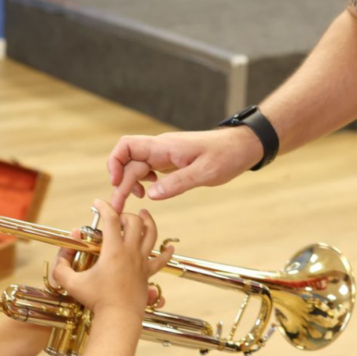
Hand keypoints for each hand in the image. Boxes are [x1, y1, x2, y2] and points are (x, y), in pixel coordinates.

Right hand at [51, 201, 173, 316]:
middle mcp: (131, 252)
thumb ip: (61, 266)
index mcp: (114, 250)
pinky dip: (167, 252)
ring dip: (148, 221)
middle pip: (135, 221)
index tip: (97, 202)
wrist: (118, 318)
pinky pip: (161, 261)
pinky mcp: (147, 274)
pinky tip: (170, 247)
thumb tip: (63, 252)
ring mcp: (141, 262)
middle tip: (116, 217)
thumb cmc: (96, 301)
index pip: (111, 218)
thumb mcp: (71, 282)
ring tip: (144, 214)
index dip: (104, 206)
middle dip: (125, 214)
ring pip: (151, 234)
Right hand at [108, 128, 262, 212]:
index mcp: (165, 146)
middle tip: (118, 209)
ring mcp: (165, 154)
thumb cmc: (226, 155)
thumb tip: (152, 195)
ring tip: (131, 203)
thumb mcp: (205, 173)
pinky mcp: (171, 161)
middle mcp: (161, 148)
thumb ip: (178, 183)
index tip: (116, 183)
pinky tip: (149, 192)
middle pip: (129, 162)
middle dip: (121, 184)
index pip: (127, 146)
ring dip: (130, 184)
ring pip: (137, 167)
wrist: (241, 146)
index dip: (115, 162)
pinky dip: (144, 181)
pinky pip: (149, 169)